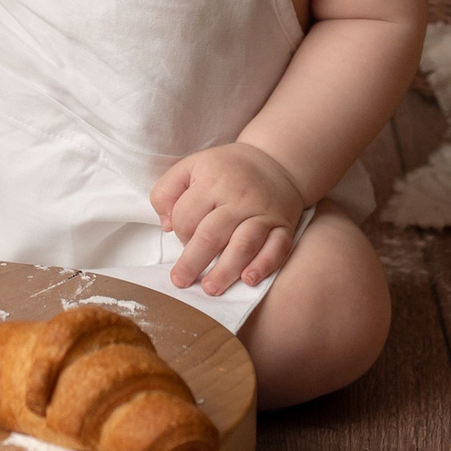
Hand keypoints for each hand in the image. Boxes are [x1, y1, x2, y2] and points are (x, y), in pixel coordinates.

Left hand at [150, 143, 305, 296]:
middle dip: (193, 262)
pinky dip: (264, 265)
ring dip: (225, 270)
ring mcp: (263, 212)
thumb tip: (167, 225)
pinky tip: (248, 279)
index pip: (187, 215)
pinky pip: (277, 248)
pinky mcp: (283, 225)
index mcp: (213, 180)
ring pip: (243, 245)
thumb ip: (167, 191)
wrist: (276, 162)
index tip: (182, 239)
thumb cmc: (226, 170)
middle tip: (181, 281)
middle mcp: (239, 197)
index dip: (179, 232)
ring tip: (210, 288)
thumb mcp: (190, 166)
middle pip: (211, 234)